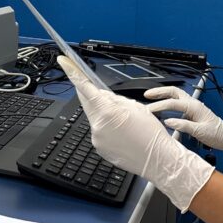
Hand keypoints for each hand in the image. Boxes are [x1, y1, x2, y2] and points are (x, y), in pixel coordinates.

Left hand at [58, 56, 213, 210]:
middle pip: (87, 103)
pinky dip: (106, 128)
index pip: (85, 87)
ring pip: (94, 118)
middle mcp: (98, 125)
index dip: (73, 73)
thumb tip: (101, 95)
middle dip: (92, 96)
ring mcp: (97, 138)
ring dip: (103, 115)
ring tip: (123, 122)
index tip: (63, 62)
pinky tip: (121, 133)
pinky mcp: (99, 148)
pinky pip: (98, 132)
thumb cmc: (151, 134)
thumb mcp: (135, 107)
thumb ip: (114, 99)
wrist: (159, 161)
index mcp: (107, 111)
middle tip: (104, 96)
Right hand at [145, 87, 222, 154]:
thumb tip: (168, 121)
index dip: (159, 106)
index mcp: (194, 107)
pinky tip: (162, 107)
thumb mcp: (200, 132)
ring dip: (162, 94)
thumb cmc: (217, 134)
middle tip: (146, 95)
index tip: (148, 111)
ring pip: (175, 94)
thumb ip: (183, 125)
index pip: (172, 103)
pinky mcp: (192, 110)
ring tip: (150, 97)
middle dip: (159, 92)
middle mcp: (193, 103)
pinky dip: (167, 101)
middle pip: (173, 91)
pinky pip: (177, 101)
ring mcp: (193, 106)